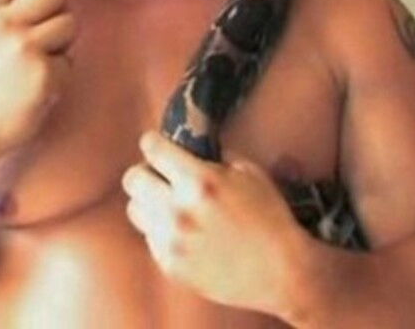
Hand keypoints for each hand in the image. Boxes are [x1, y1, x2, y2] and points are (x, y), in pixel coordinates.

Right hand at [0, 0, 75, 164]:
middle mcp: (1, 25)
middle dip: (58, 14)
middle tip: (46, 40)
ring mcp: (23, 48)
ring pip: (69, 24)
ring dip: (62, 46)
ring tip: (38, 67)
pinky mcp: (43, 74)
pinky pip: (69, 62)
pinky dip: (60, 77)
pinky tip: (37, 91)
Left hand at [122, 130, 315, 318]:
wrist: (282, 272)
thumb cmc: (270, 218)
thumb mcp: (249, 173)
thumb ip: (214, 156)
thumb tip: (187, 146)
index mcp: (200, 181)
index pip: (152, 149)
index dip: (154, 143)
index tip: (157, 145)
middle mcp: (179, 210)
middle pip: (133, 179)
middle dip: (147, 172)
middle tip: (162, 177)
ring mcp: (171, 241)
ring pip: (135, 209)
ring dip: (150, 203)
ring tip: (172, 206)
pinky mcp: (169, 265)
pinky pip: (150, 237)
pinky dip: (162, 231)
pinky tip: (186, 232)